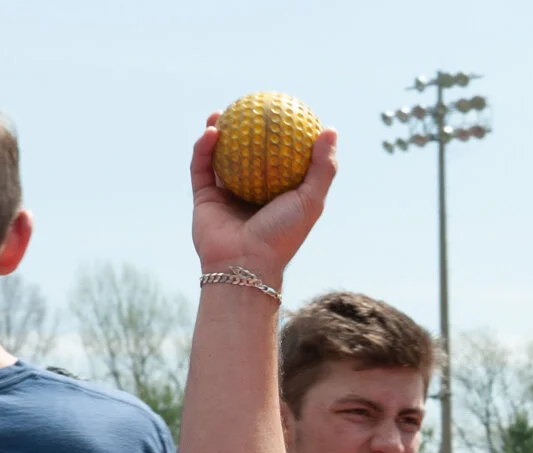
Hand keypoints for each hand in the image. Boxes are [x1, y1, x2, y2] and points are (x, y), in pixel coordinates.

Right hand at [188, 113, 337, 281]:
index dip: (280, 137)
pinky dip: (205, 148)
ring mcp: (226, 195)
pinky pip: (202, 167)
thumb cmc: (283, 235)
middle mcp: (252, 194)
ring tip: (223, 112)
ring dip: (218, 133)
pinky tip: (213, 130)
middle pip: (247, 156)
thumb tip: (330, 130)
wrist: (246, 263)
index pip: (280, 161)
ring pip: (220, 157)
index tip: (283, 112)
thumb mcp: (311, 200)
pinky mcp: (204, 198)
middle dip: (245, 131)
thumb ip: (323, 168)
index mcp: (278, 196)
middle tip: (249, 108)